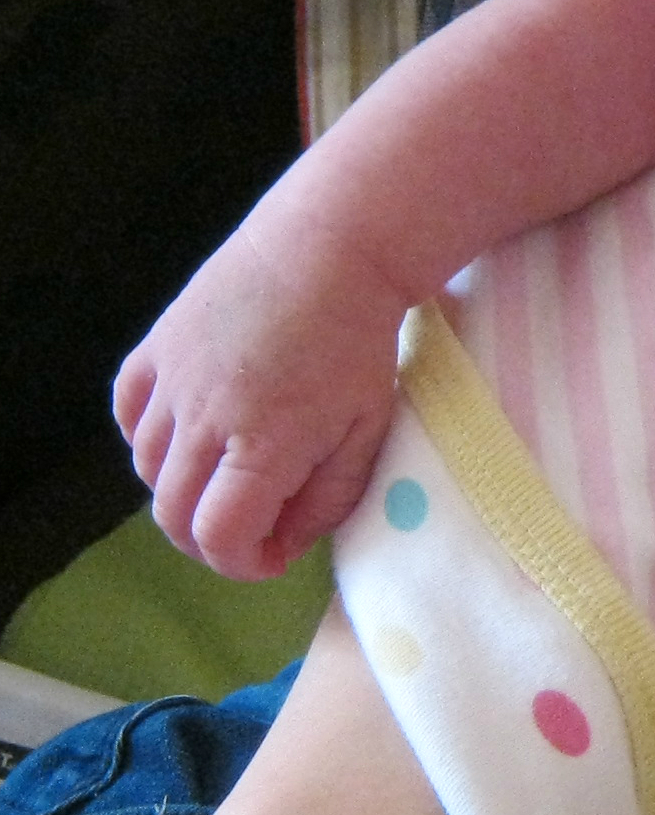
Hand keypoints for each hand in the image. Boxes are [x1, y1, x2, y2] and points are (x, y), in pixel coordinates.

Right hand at [114, 211, 407, 578]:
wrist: (327, 250)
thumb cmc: (359, 344)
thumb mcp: (366, 432)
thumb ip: (327, 500)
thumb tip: (283, 545)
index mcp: (261, 445)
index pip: (218, 537)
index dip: (243, 563)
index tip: (273, 555)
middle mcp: (202, 420)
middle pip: (173, 515)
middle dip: (211, 538)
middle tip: (251, 527)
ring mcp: (170, 383)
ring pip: (147, 471)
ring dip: (183, 490)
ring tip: (229, 474)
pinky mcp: (153, 350)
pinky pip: (129, 418)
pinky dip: (151, 441)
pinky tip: (191, 434)